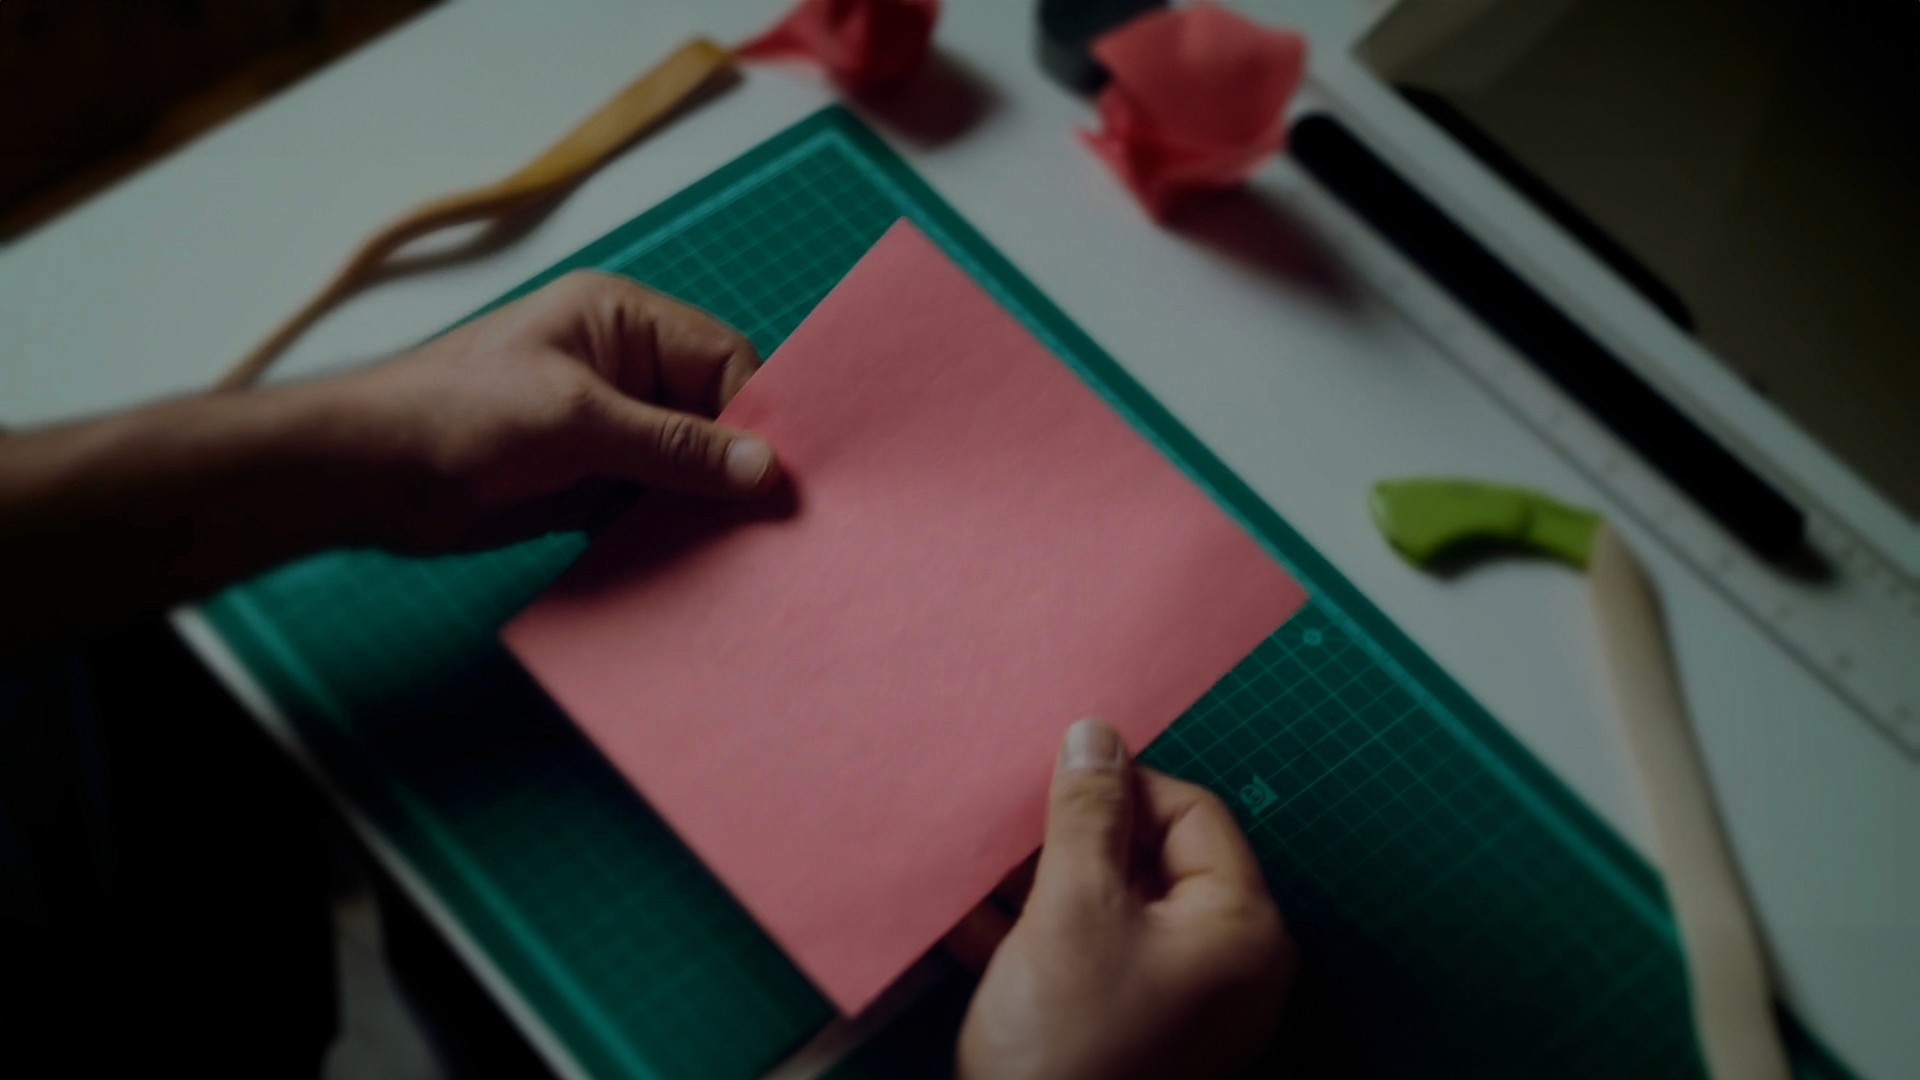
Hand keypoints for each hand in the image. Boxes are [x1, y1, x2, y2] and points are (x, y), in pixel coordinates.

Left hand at [320, 270, 779, 550]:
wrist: (367, 476)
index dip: (759, 413)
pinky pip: (658, 500)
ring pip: (693, 463)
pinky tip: (704, 560)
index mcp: (625, 321)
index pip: (725, 360)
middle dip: (741, 463)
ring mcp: (612, 426)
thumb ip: (676, 447)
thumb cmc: (459, 416)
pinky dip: (678, 527)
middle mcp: (627, 368)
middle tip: (779, 522)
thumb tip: (766, 470)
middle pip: (717, 413)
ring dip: (712, 502)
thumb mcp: (577, 422)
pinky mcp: (594, 479)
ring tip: (751, 548)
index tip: (783, 476)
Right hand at [955, 719, 1294, 1079]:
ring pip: (1115, 906)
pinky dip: (1041, 932)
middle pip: (1154, 858)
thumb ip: (1086, 815)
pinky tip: (974, 917)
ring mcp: (1183, 1003)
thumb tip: (1096, 733)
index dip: (1121, 785)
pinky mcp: (1135, 1029)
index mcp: (1240, 927)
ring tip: (982, 861)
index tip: (1052, 778)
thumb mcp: (1069, 909)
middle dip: (1076, 835)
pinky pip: (1095, 954)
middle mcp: (1227, 963)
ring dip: (1046, 880)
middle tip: (1012, 817)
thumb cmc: (1067, 1048)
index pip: (1191, 812)